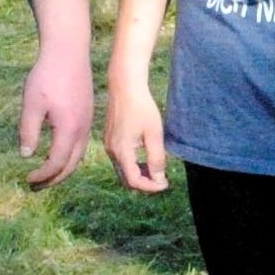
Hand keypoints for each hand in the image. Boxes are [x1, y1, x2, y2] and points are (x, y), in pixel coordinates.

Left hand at [16, 34, 93, 188]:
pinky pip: (81, 143)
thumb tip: (26, 155)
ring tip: (46, 175)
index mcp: (69, 129)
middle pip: (71, 165)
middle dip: (54, 179)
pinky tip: (57, 152)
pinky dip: (70, 155)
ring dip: (63, 169)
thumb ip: (28, 131)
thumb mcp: (31, 103)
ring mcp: (87, 122)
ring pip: (79, 155)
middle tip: (35, 186)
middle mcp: (83, 129)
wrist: (69, 50)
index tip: (27, 179)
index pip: (57, 163)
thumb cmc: (47, 75)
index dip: (42, 175)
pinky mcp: (87, 114)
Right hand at [103, 64, 167, 192]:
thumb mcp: (154, 134)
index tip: (166, 183)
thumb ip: (156, 159)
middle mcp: (111, 151)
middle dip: (145, 183)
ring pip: (123, 171)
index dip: (151, 187)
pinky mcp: (109, 140)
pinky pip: (120, 161)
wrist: (125, 87)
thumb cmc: (142, 107)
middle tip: (162, 178)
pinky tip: (145, 157)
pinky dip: (133, 165)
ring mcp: (108, 146)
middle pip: (126, 180)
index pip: (134, 181)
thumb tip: (159, 180)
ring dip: (139, 174)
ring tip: (156, 168)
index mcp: (122, 151)